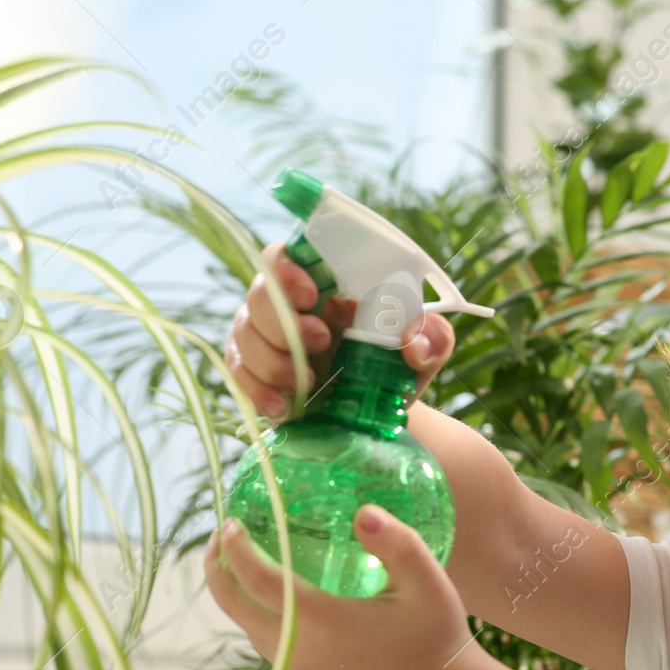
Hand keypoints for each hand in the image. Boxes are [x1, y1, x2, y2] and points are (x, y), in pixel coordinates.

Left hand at [203, 503, 491, 669]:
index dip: (235, 548)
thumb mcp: (429, 584)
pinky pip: (264, 643)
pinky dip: (254, 614)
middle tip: (220, 534)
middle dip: (216, 567)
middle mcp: (298, 648)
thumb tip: (363, 511)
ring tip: (241, 560)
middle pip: (232, 605)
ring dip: (233, 591)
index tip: (230, 522)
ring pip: (244, 625)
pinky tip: (272, 596)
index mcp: (323, 621)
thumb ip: (397, 543)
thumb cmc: (436, 640)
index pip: (257, 579)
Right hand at [225, 240, 456, 419]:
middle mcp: (285, 304)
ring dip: (275, 361)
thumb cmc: (397, 366)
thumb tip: (412, 342)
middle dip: (284, 321)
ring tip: (310, 383)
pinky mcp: (253, 373)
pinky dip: (258, 390)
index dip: (287, 269)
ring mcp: (263, 338)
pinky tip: (285, 406)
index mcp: (323, 284)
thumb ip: (432, 337)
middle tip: (322, 342)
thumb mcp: (425, 350)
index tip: (311, 294)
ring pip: (244, 334)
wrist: (378, 414)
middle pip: (259, 294)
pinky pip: (237, 373)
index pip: (285, 255)